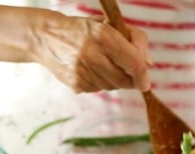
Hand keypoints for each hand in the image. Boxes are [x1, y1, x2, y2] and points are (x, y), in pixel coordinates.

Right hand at [32, 14, 150, 92]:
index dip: (144, 75)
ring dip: (114, 80)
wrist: (45, 37)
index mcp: (103, 36)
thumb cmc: (82, 29)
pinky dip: (99, 82)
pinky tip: (89, 69)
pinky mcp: (75, 84)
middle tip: (127, 71)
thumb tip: (149, 64)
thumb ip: (134, 39)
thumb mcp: (109, 24)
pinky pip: (97, 89)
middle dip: (130, 79)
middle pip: (124, 80)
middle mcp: (92, 55)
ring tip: (101, 64)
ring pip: (112, 87)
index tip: (146, 82)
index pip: (134, 63)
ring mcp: (82, 72)